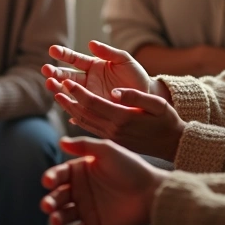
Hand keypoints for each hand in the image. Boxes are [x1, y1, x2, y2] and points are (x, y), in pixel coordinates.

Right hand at [40, 137, 165, 224]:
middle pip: (58, 196)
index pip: (59, 174)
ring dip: (57, 217)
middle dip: (50, 201)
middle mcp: (80, 191)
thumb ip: (84, 146)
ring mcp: (86, 210)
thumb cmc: (131, 168)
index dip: (51, 177)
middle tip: (48, 205)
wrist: (152, 192)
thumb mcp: (108, 151)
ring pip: (64, 215)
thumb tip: (61, 140)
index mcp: (80, 171)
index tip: (48, 181)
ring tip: (56, 219)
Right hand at [41, 40, 152, 100]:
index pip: (75, 59)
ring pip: (69, 92)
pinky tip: (65, 107)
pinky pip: (80, 109)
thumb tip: (91, 43)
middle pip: (67, 76)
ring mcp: (88, 95)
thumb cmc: (135, 75)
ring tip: (49, 84)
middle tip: (45, 70)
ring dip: (58, 88)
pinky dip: (72, 108)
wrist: (147, 96)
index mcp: (93, 65)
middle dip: (55, 73)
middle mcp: (87, 80)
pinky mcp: (93, 109)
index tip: (53, 50)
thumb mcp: (124, 60)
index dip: (63, 54)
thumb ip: (108, 52)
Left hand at [53, 81, 184, 160]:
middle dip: (66, 97)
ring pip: (83, 121)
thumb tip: (115, 91)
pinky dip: (78, 118)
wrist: (172, 144)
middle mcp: (113, 129)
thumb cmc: (167, 121)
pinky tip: (70, 111)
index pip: (93, 103)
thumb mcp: (157, 105)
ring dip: (68, 107)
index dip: (78, 91)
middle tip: (52, 83)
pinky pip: (90, 128)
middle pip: (83, 112)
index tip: (65, 80)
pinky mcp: (112, 140)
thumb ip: (135, 96)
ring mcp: (111, 136)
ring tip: (55, 94)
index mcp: (123, 117)